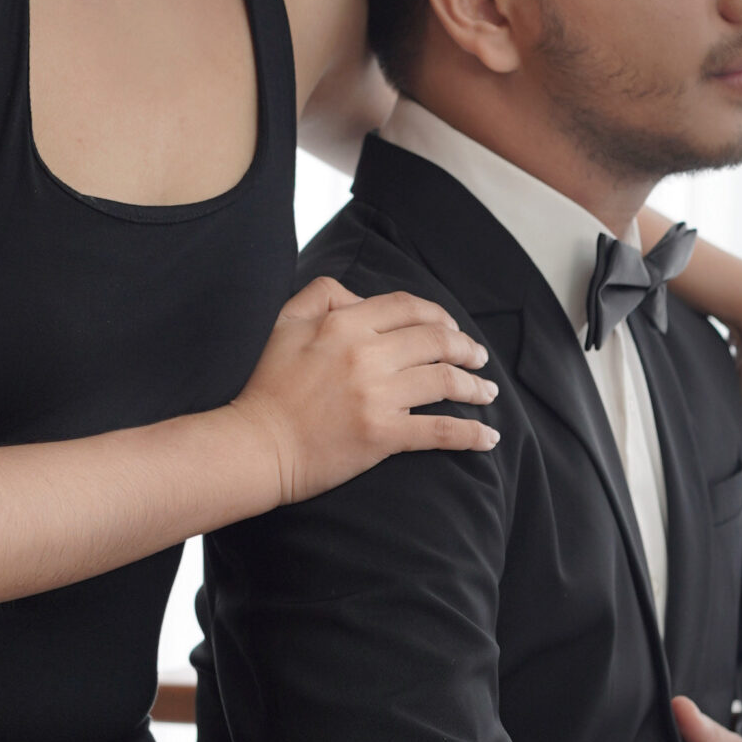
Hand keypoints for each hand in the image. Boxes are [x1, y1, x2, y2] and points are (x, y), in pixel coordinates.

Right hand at [229, 276, 499, 504]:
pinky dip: (470, 433)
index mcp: (345, 324)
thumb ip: (321, 295)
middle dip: (465, 347)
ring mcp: (378, 396)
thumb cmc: (265, 386)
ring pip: (444, 381)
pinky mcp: (383, 435)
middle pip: (435, 340)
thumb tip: (359, 296)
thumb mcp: (284, 323)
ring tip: (487, 391)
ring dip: (474, 386)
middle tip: (479, 357)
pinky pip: (440, 431)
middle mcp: (367, 354)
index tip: (452, 327)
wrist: (254, 445)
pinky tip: (488, 436)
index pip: (407, 307)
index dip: (438, 314)